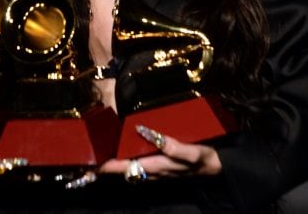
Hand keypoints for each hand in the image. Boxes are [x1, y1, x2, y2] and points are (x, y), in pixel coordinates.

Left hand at [98, 126, 221, 179]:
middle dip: (107, 167)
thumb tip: (149, 134)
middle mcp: (153, 171)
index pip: (126, 167)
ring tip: (102, 158)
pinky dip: (128, 163)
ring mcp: (157, 171)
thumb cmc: (204, 159)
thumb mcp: (191, 152)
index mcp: (157, 166)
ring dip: (116, 166)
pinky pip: (139, 167)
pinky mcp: (161, 168)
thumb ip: (173, 146)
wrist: (217, 168)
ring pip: (130, 170)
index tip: (92, 164)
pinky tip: (126, 155)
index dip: (108, 167)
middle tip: (90, 161)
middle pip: (124, 171)